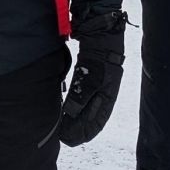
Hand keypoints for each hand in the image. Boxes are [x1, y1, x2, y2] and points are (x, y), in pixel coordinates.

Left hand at [60, 11, 126, 146]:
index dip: (84, 132)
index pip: (97, 121)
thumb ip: (81, 96)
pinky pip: (79, 93)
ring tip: (61, 127)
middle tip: (61, 137)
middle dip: (77, 127)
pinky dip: (72, 103)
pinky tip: (64, 109)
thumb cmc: (100, 53)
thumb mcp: (91, 77)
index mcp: (108, 95)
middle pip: (90, 115)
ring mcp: (96, 82)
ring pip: (84, 106)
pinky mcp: (87, 72)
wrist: (101, 29)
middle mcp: (103, 91)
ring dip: (73, 117)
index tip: (69, 140)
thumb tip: (70, 116)